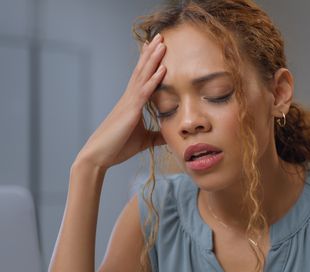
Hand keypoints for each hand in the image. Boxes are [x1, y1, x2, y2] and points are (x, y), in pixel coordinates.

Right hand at [75, 33, 166, 169]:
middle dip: (151, 53)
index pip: (141, 78)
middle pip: (142, 71)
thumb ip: (157, 135)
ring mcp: (128, 103)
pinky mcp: (130, 112)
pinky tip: (162, 69)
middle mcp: (129, 98)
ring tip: (162, 43)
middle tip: (160, 36)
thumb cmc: (117, 147)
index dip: (148, 62)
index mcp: (131, 103)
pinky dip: (153, 80)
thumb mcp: (143, 140)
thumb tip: (170, 134)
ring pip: (143, 76)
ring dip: (153, 59)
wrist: (98, 157)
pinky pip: (143, 93)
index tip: (155, 48)